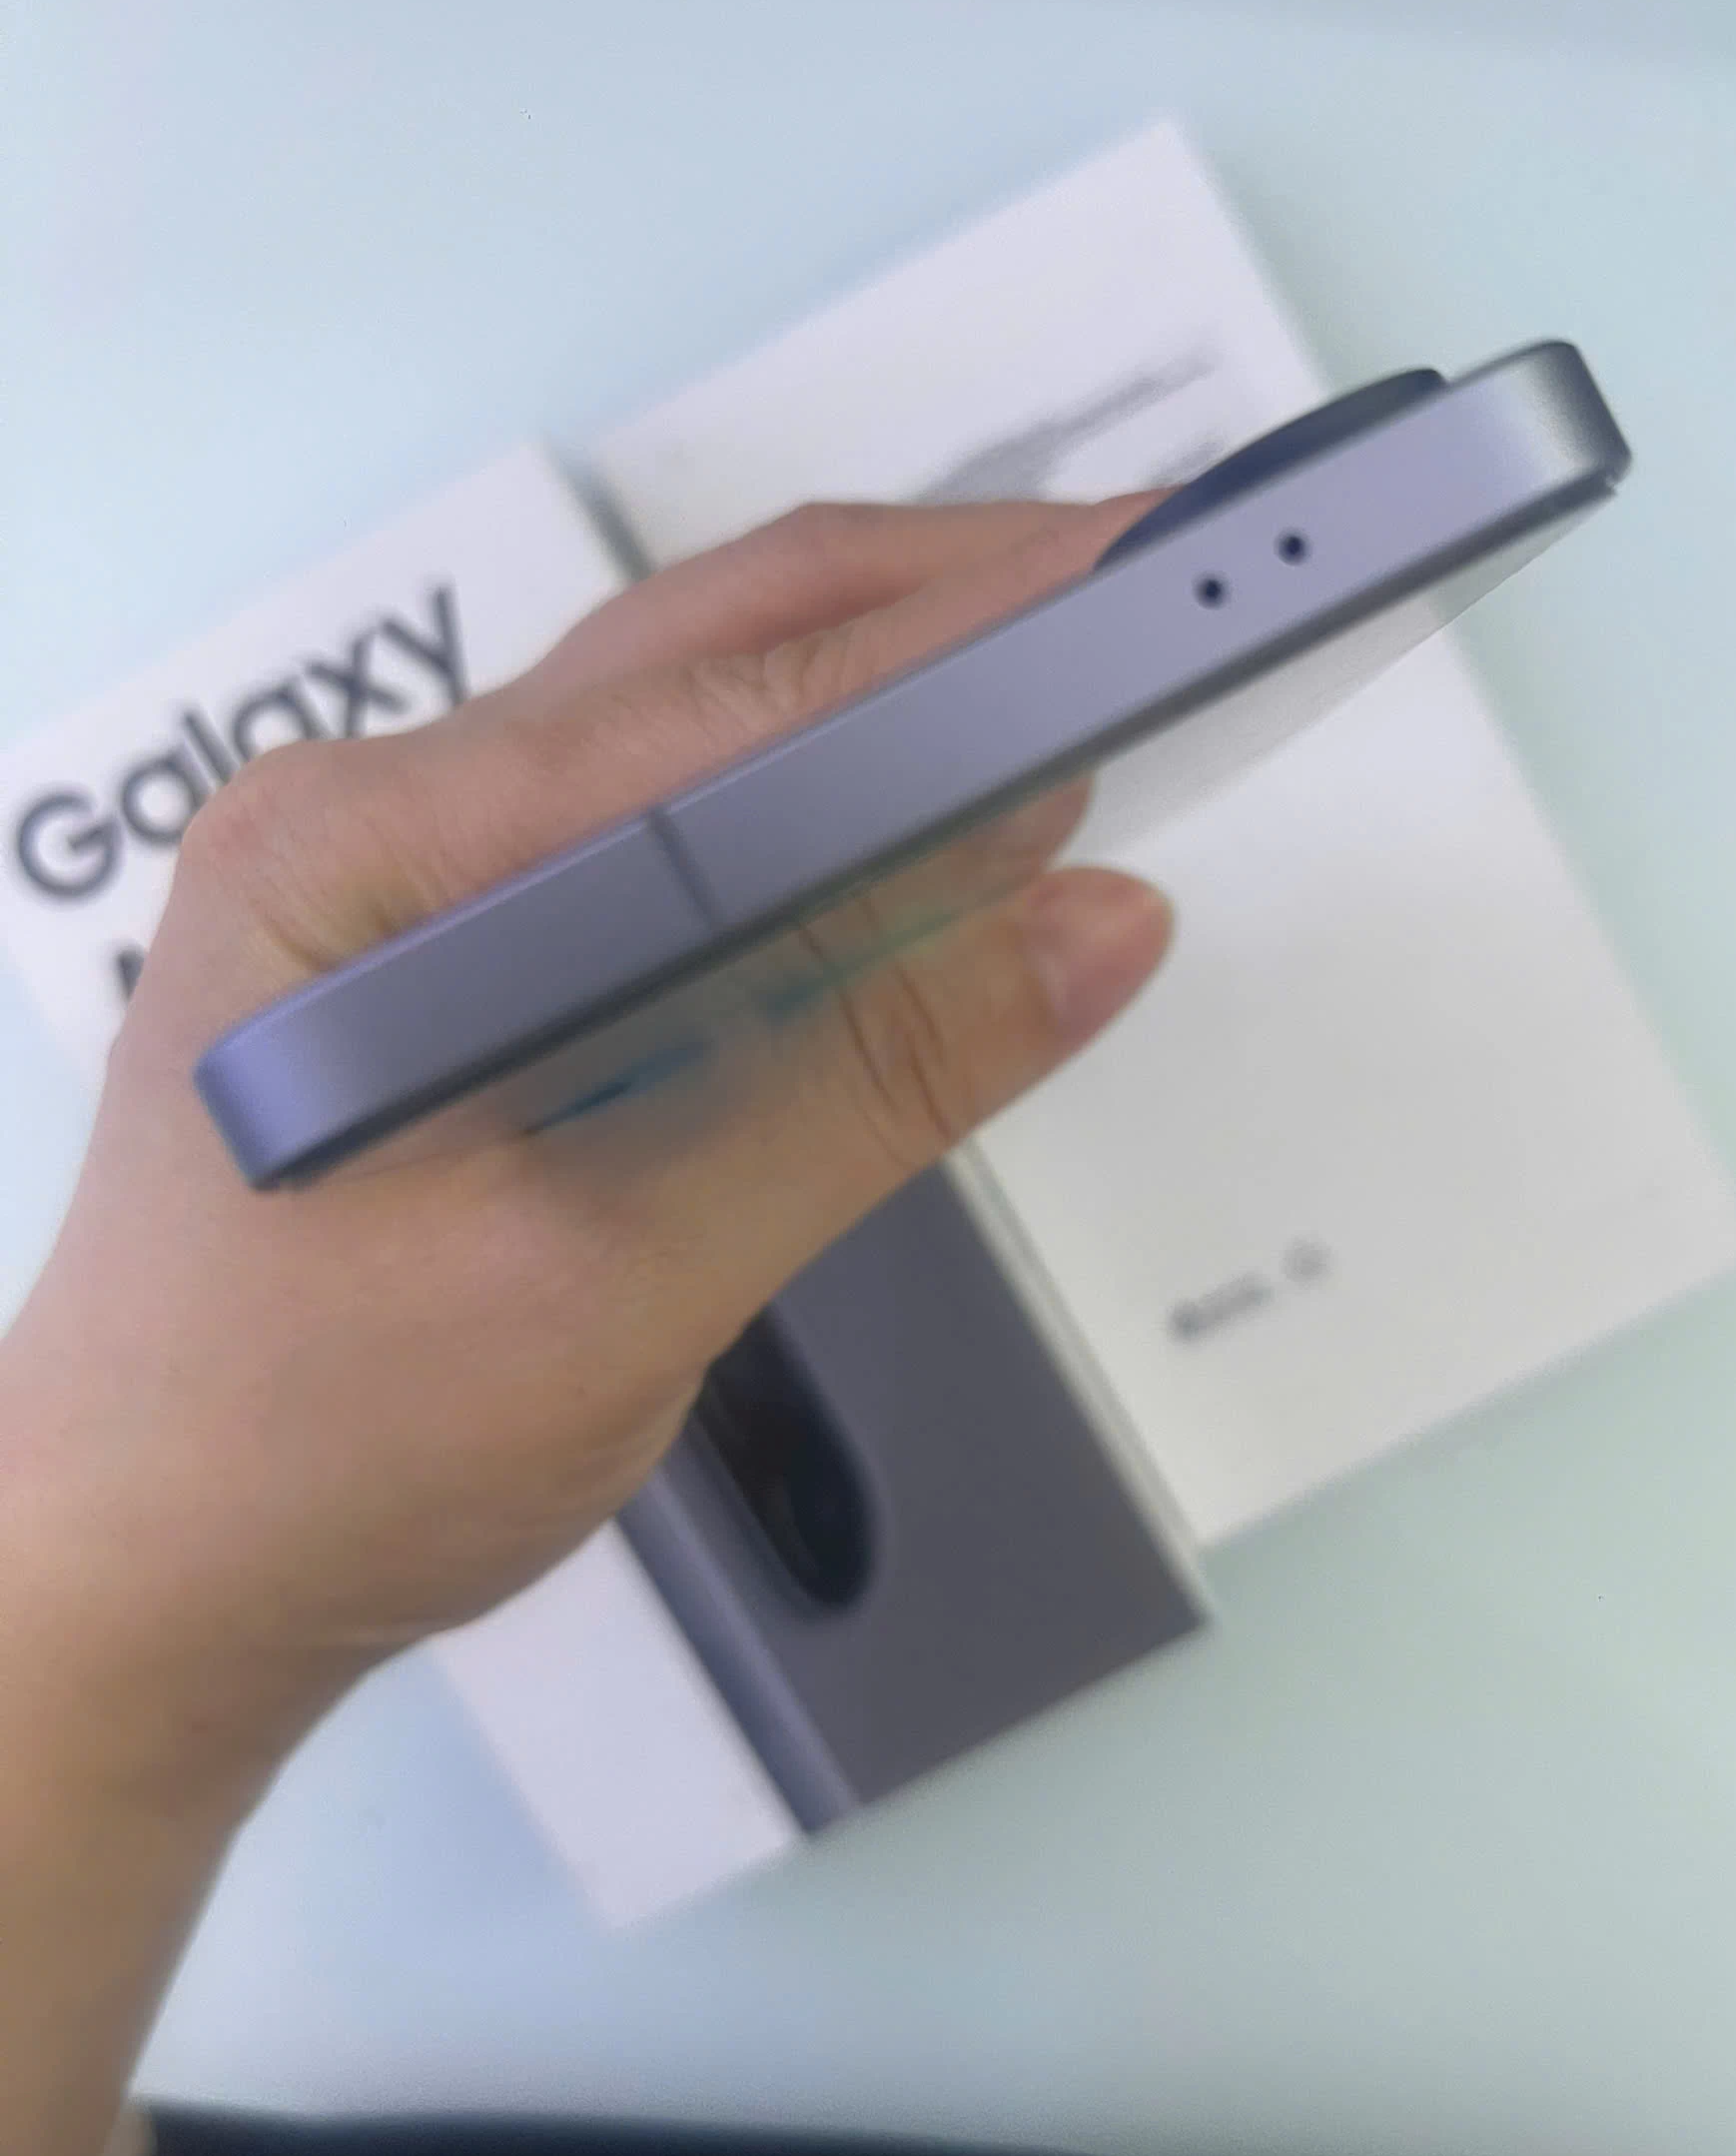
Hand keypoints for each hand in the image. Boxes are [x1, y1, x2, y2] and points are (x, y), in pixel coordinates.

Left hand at [0, 496, 1171, 1802]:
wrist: (151, 1579)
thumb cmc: (326, 1455)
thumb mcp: (621, 1282)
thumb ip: (867, 1088)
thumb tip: (1107, 918)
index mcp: (368, 853)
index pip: (720, 709)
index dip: (960, 644)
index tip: (1157, 576)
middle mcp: (375, 811)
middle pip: (702, 651)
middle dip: (942, 604)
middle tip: (1164, 577)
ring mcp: (406, 872)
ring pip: (689, 719)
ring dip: (889, 686)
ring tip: (1091, 666)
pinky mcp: (457, 945)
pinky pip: (665, 831)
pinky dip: (822, 807)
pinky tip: (940, 816)